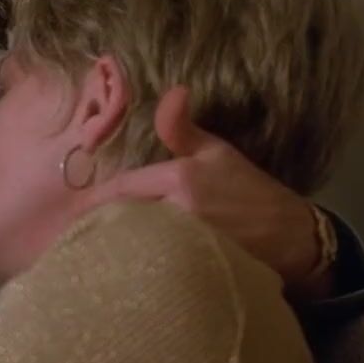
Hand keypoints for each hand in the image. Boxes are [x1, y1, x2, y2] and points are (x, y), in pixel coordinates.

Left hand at [87, 87, 329, 299]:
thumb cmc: (250, 189)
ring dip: (115, 247)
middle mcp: (180, 212)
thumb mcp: (216, 152)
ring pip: (136, 245)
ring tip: (89, 252)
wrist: (293, 236)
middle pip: (122, 220)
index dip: (95, 199)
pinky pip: (154, 268)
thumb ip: (181, 128)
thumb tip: (173, 90)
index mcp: (180, 179)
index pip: (122, 188)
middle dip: (98, 226)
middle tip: (71, 233)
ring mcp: (187, 244)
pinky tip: (122, 272)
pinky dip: (138, 267)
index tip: (70, 208)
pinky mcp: (195, 270)